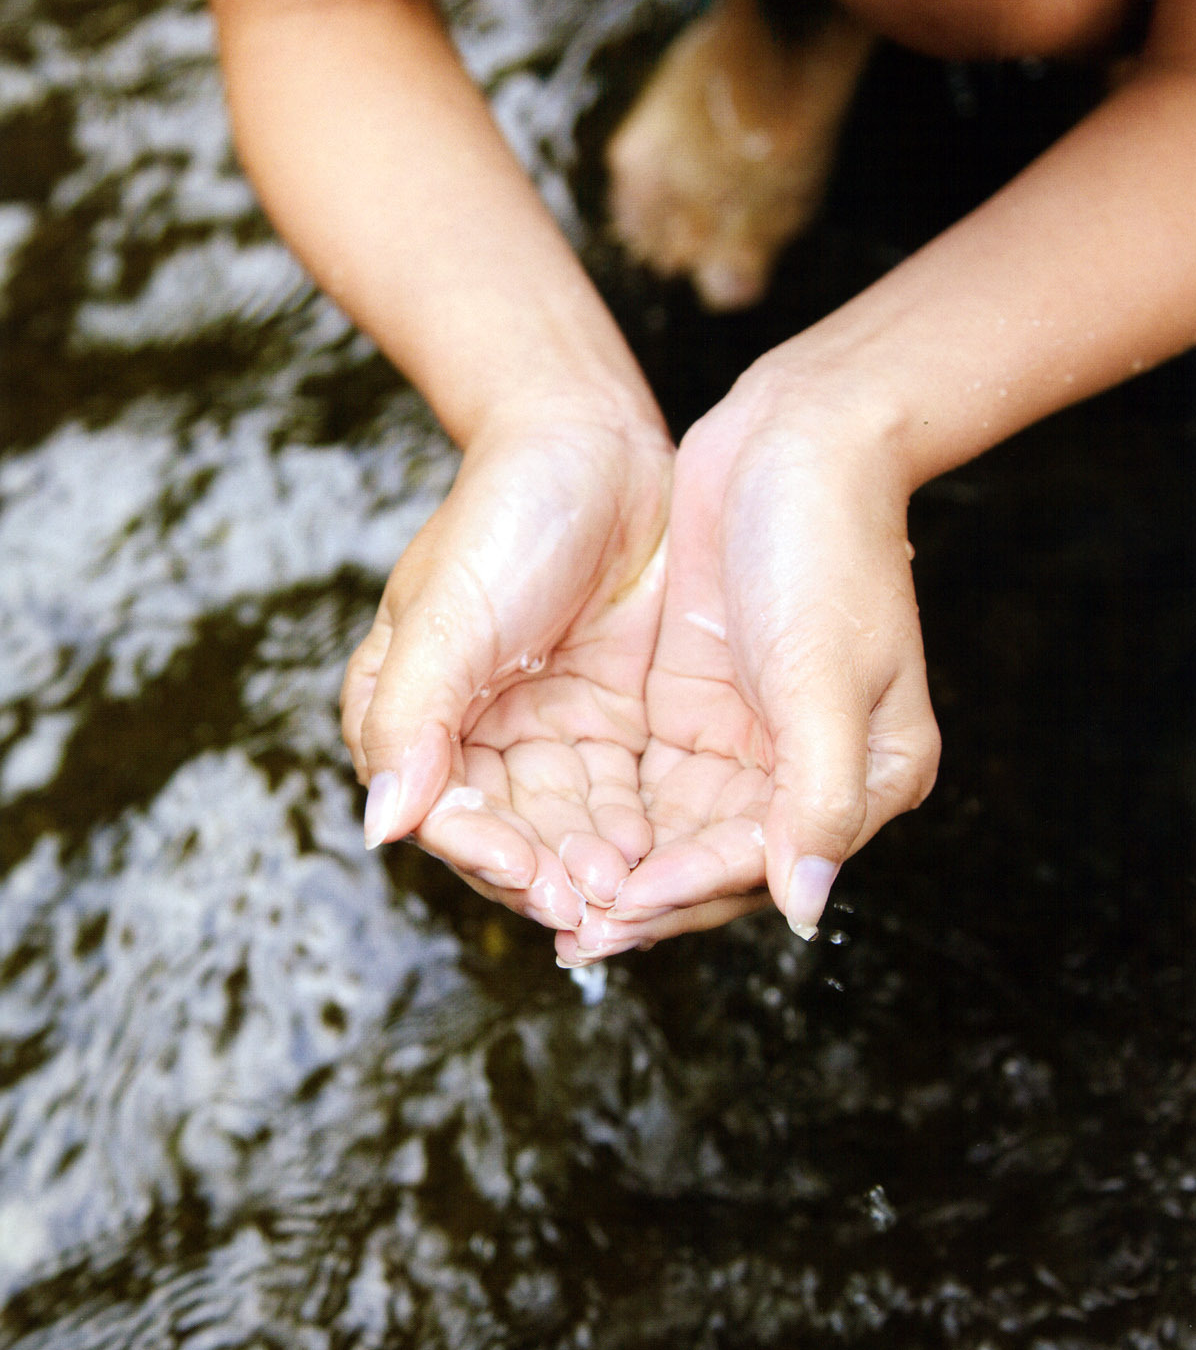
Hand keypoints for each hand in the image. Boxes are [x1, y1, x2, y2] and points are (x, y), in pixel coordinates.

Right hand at [341, 405, 672, 930]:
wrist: (595, 442)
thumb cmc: (505, 511)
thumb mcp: (448, 612)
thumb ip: (409, 719)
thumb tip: (381, 824)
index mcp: (411, 715)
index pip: (443, 811)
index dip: (488, 854)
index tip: (536, 880)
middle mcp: (473, 737)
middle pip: (508, 835)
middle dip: (550, 875)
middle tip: (598, 907)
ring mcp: (546, 732)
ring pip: (567, 828)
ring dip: (595, 866)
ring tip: (634, 891)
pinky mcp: (609, 723)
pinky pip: (620, 797)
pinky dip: (636, 831)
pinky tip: (660, 855)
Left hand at [553, 352, 941, 962]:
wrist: (793, 435)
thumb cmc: (827, 543)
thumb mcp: (826, 672)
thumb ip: (817, 796)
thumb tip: (807, 909)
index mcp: (868, 776)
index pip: (768, 861)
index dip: (691, 890)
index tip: (616, 909)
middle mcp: (809, 773)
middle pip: (718, 863)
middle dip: (646, 899)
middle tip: (566, 930)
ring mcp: (750, 742)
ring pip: (676, 836)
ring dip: (619, 868)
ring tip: (547, 898)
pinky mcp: (699, 707)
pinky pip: (650, 786)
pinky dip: (610, 816)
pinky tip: (554, 836)